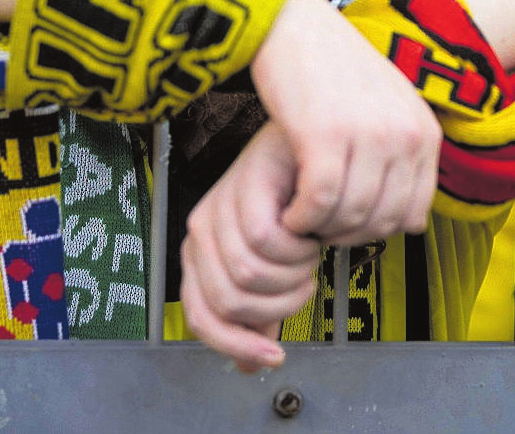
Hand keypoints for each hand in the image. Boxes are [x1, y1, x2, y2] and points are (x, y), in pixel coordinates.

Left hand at [180, 121, 320, 371]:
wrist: (313, 149)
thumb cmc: (292, 205)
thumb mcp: (274, 268)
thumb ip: (261, 314)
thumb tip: (249, 366)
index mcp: (201, 257)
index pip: (202, 318)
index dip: (237, 346)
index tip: (275, 356)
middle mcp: (201, 232)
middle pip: (231, 301)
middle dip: (280, 304)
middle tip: (303, 279)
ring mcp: (219, 206)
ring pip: (250, 274)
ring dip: (294, 273)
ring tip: (307, 249)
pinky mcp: (244, 186)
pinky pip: (268, 239)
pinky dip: (299, 245)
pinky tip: (309, 229)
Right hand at [250, 0, 439, 245]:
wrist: (293, 24)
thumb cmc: (331, 63)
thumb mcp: (389, 104)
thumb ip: (403, 155)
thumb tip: (412, 221)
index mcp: (423, 129)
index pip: (415, 212)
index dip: (379, 231)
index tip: (351, 227)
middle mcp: (402, 133)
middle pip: (383, 220)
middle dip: (348, 236)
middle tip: (323, 227)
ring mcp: (367, 134)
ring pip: (352, 216)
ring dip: (323, 228)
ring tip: (304, 218)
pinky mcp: (325, 135)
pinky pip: (320, 201)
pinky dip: (303, 217)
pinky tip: (292, 211)